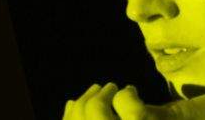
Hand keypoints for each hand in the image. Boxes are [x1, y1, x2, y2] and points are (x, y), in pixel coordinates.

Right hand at [63, 83, 204, 119]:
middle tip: (102, 89)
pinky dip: (126, 94)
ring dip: (101, 98)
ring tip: (116, 88)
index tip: (74, 103)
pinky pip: (129, 108)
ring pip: (97, 118)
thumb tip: (70, 103)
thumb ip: (104, 119)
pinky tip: (133, 91)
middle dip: (82, 107)